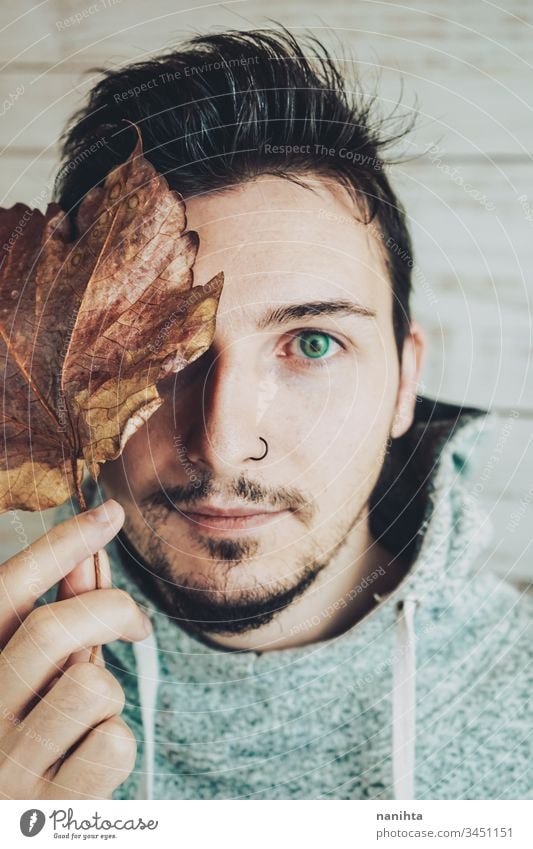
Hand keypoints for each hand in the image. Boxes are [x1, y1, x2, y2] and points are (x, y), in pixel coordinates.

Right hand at [0, 499, 151, 798]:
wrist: (16, 829)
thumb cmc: (24, 743)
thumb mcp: (31, 678)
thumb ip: (54, 624)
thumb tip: (87, 556)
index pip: (5, 591)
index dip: (59, 545)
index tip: (108, 513)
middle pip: (54, 630)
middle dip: (110, 610)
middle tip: (135, 625)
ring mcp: (6, 767)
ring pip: (92, 688)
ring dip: (108, 696)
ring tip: (88, 719)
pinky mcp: (46, 814)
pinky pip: (113, 745)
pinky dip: (115, 747)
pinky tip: (88, 765)